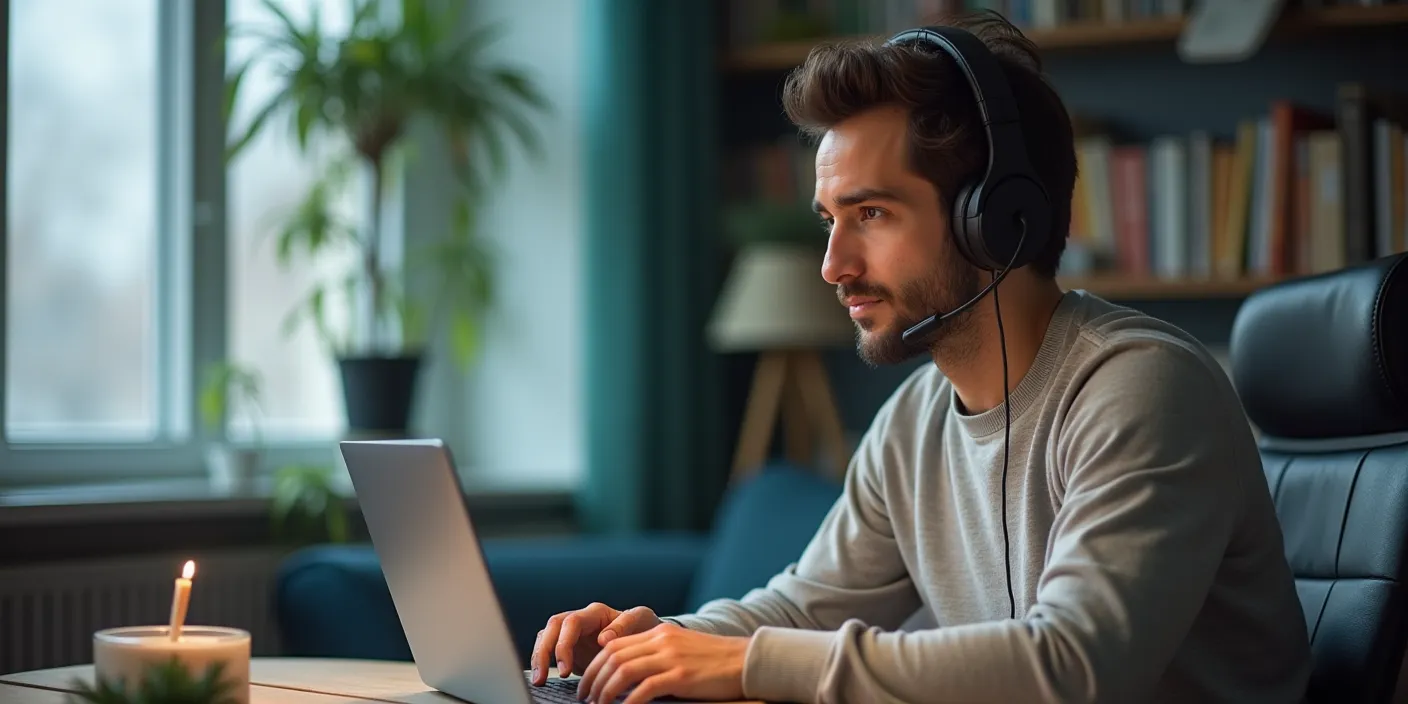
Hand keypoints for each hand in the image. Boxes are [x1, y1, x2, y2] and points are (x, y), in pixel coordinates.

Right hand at [530, 603, 661, 684]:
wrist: (646, 638)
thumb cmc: (644, 626)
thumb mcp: (641, 620)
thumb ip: (624, 625)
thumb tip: (603, 638)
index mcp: (596, 613)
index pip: (570, 623)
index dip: (564, 645)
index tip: (566, 670)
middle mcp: (581, 620)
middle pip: (552, 628)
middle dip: (544, 652)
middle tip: (543, 677)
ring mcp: (573, 633)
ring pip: (546, 637)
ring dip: (539, 658)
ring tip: (538, 681)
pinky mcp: (570, 647)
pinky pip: (549, 650)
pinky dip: (543, 663)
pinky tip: (542, 679)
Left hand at [576, 622, 748, 703]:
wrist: (747, 661)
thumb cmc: (715, 662)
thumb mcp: (681, 651)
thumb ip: (655, 656)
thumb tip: (627, 678)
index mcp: (659, 632)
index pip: (614, 645)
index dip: (594, 666)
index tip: (586, 684)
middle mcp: (661, 640)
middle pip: (613, 656)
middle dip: (593, 679)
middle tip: (585, 698)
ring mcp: (671, 657)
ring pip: (624, 670)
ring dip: (605, 691)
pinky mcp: (681, 676)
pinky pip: (645, 688)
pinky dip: (629, 701)